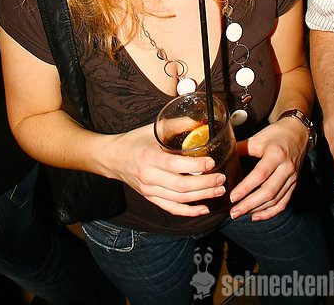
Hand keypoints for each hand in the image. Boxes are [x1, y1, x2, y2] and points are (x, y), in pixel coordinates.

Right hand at [108, 124, 226, 216]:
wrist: (112, 158)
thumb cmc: (133, 141)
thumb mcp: (152, 129)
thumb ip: (176, 125)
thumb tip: (199, 121)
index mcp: (148, 157)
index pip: (174, 165)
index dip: (195, 165)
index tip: (211, 162)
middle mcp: (148, 176)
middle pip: (180, 185)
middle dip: (205, 184)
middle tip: (221, 178)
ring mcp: (149, 190)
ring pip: (179, 199)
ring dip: (202, 196)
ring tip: (218, 190)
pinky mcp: (150, 198)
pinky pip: (172, 209)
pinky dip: (189, 211)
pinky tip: (204, 208)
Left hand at [229, 118, 308, 220]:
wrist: (298, 133)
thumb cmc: (277, 134)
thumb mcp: (257, 138)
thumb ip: (241, 148)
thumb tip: (224, 157)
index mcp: (276, 155)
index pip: (260, 175)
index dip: (246, 187)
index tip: (233, 197)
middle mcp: (286, 168)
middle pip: (268, 192)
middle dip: (250, 204)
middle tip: (234, 211)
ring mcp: (292, 178)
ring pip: (276, 200)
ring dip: (258, 210)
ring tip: (242, 213)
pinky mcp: (294, 184)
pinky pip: (283, 202)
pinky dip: (270, 212)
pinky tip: (257, 215)